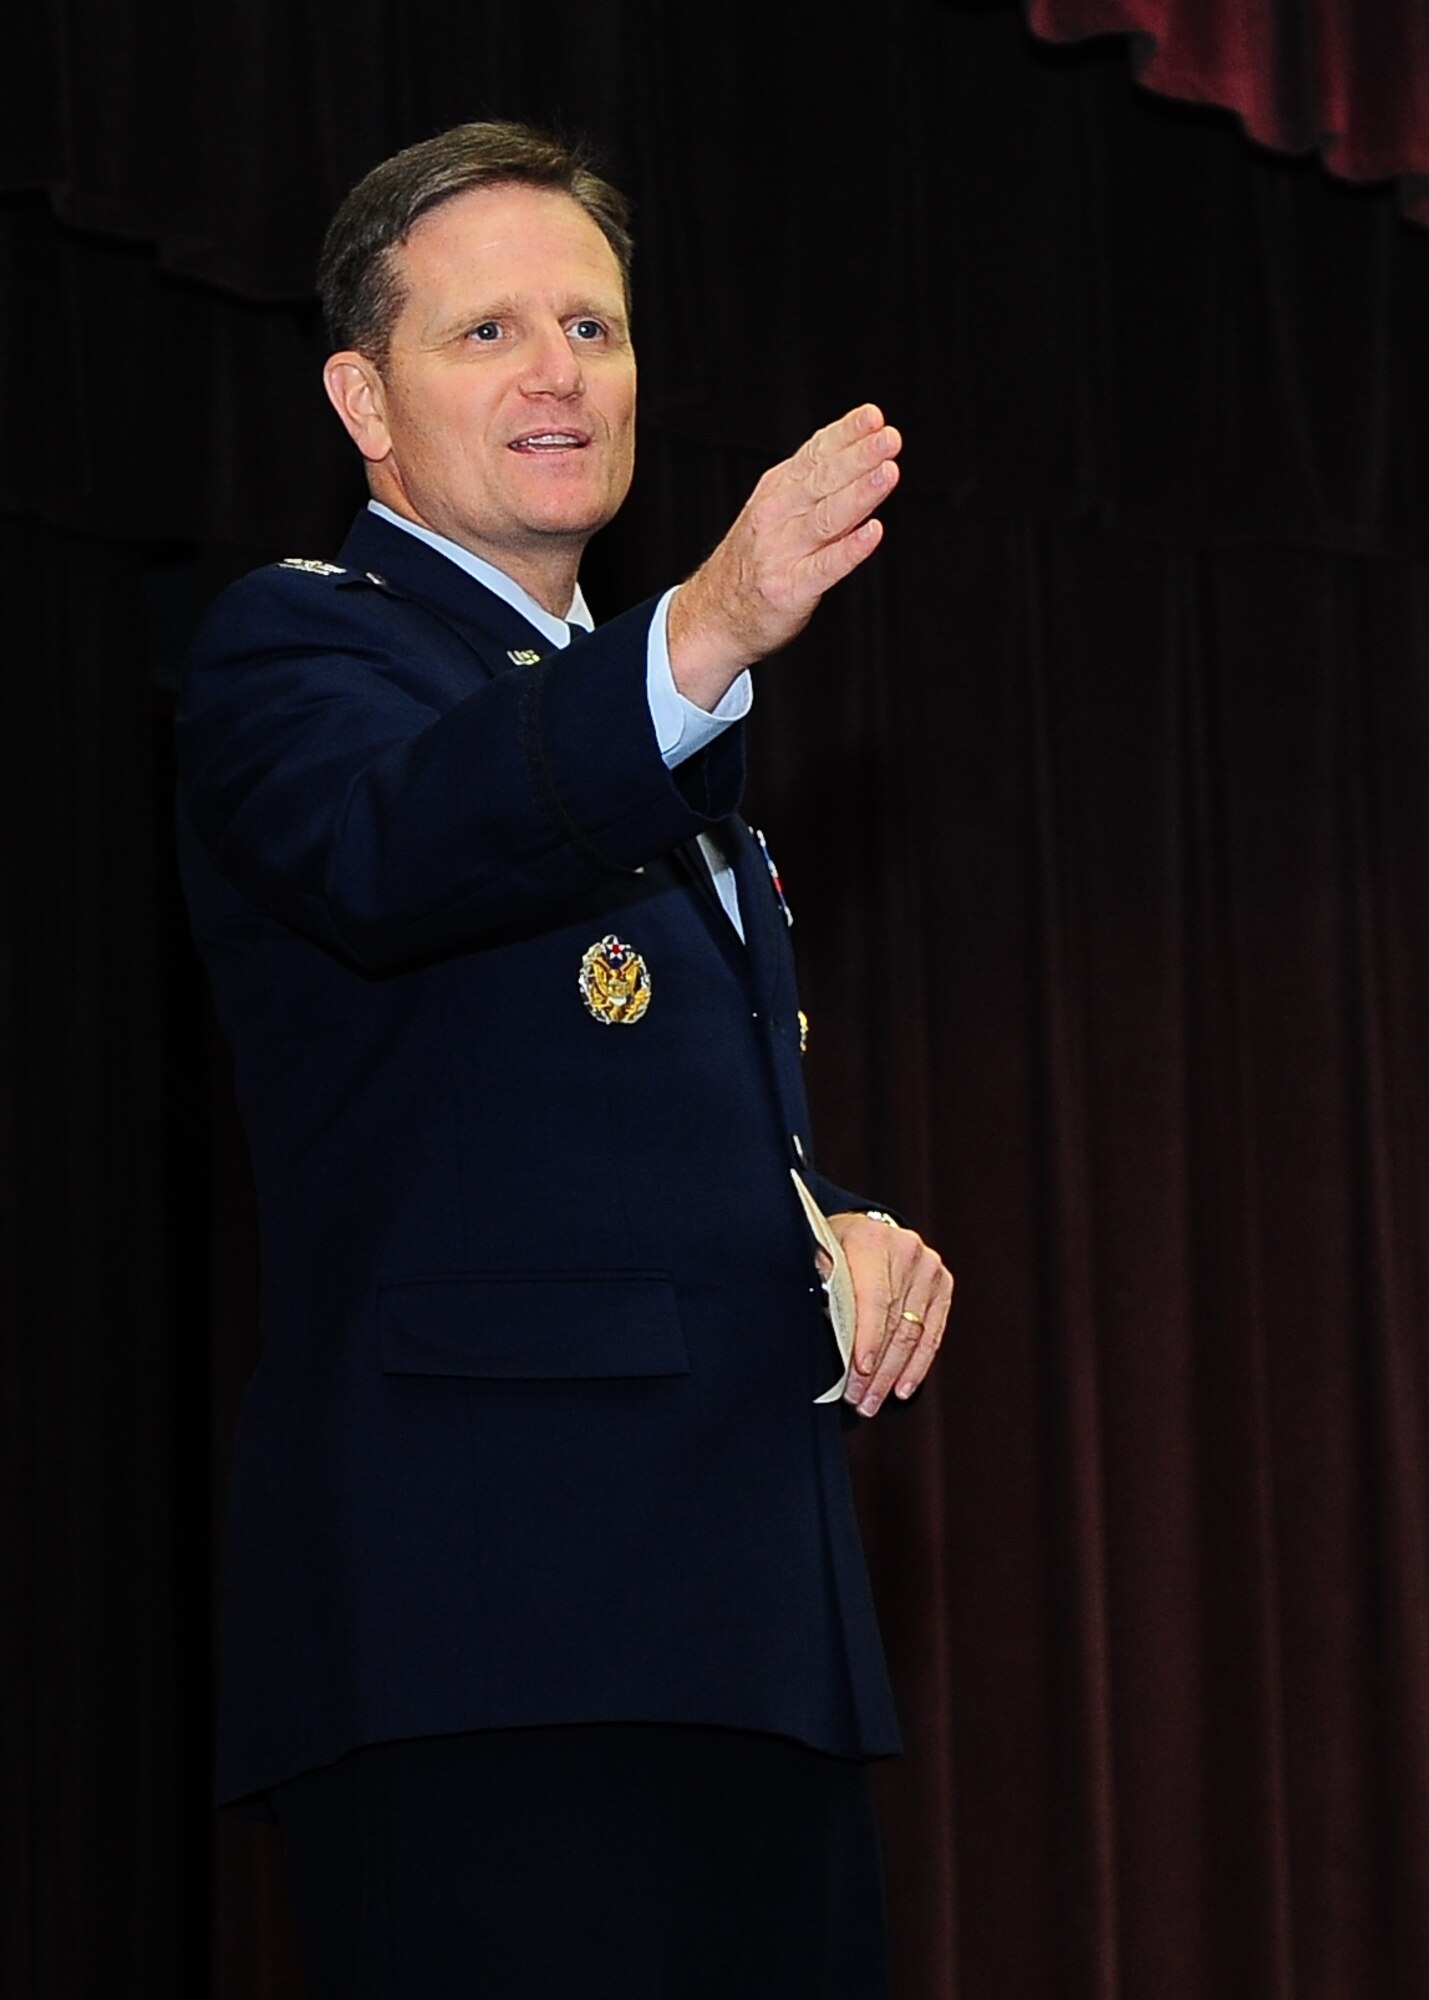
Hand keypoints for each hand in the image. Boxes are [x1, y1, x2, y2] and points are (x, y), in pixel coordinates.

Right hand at [666, 405, 901, 709]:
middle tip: (890, 438)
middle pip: (824, 481)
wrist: (712, 616)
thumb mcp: (774, 512)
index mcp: (776, 491)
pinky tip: (872, 533)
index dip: (845, 434)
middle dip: (860, 457)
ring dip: (860, 494)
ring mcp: (782, 552)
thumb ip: (812, 488)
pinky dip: (850, 549)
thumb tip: (862, 457)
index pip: (815, 454)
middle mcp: (777, 516)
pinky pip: (825, 567)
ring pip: (827, 517)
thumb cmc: (752, 563)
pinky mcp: (790, 589)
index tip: (873, 417)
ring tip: (888, 473)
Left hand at [823, 1213, 952, 1418]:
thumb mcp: (818, 1256)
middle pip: (894, 1323)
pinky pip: (932, 1334)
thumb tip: (821, 1325)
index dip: (867, 1339)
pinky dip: (917, 1365)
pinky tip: (902, 1388)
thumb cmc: (834, 1247)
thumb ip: (820, 1286)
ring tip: (873, 1401)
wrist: (864, 1228)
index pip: (874, 1300)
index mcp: (871, 1240)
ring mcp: (929, 1268)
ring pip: (913, 1334)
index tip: (859, 1372)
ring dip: (893, 1374)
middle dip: (876, 1368)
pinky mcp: (942, 1284)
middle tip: (859, 1399)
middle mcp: (906, 1251)